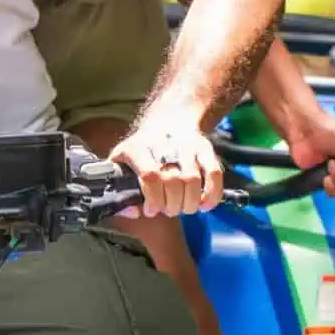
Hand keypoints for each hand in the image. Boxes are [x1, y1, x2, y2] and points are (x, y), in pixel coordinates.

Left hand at [109, 119, 223, 217]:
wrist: (167, 123)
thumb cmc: (140, 150)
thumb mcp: (120, 163)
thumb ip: (119, 189)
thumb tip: (134, 212)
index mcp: (137, 149)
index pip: (150, 176)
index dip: (153, 199)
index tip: (151, 211)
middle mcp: (163, 145)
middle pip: (173, 182)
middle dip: (171, 205)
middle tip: (167, 210)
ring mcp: (187, 146)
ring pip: (193, 180)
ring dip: (189, 203)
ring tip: (182, 208)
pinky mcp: (205, 149)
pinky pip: (215, 174)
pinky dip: (212, 195)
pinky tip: (203, 205)